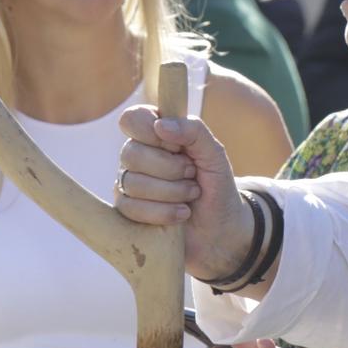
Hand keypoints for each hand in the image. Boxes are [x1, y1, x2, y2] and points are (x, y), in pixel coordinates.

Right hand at [115, 105, 251, 280]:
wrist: (221, 229)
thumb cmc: (217, 186)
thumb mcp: (215, 155)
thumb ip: (194, 132)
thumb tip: (161, 124)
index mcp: (157, 135)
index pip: (133, 118)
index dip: (149, 130)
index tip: (174, 145)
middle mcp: (138, 157)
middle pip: (131, 153)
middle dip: (171, 168)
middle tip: (192, 174)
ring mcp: (128, 184)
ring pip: (131, 182)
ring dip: (172, 192)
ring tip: (192, 194)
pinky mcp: (126, 212)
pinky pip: (130, 208)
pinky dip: (164, 212)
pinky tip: (182, 213)